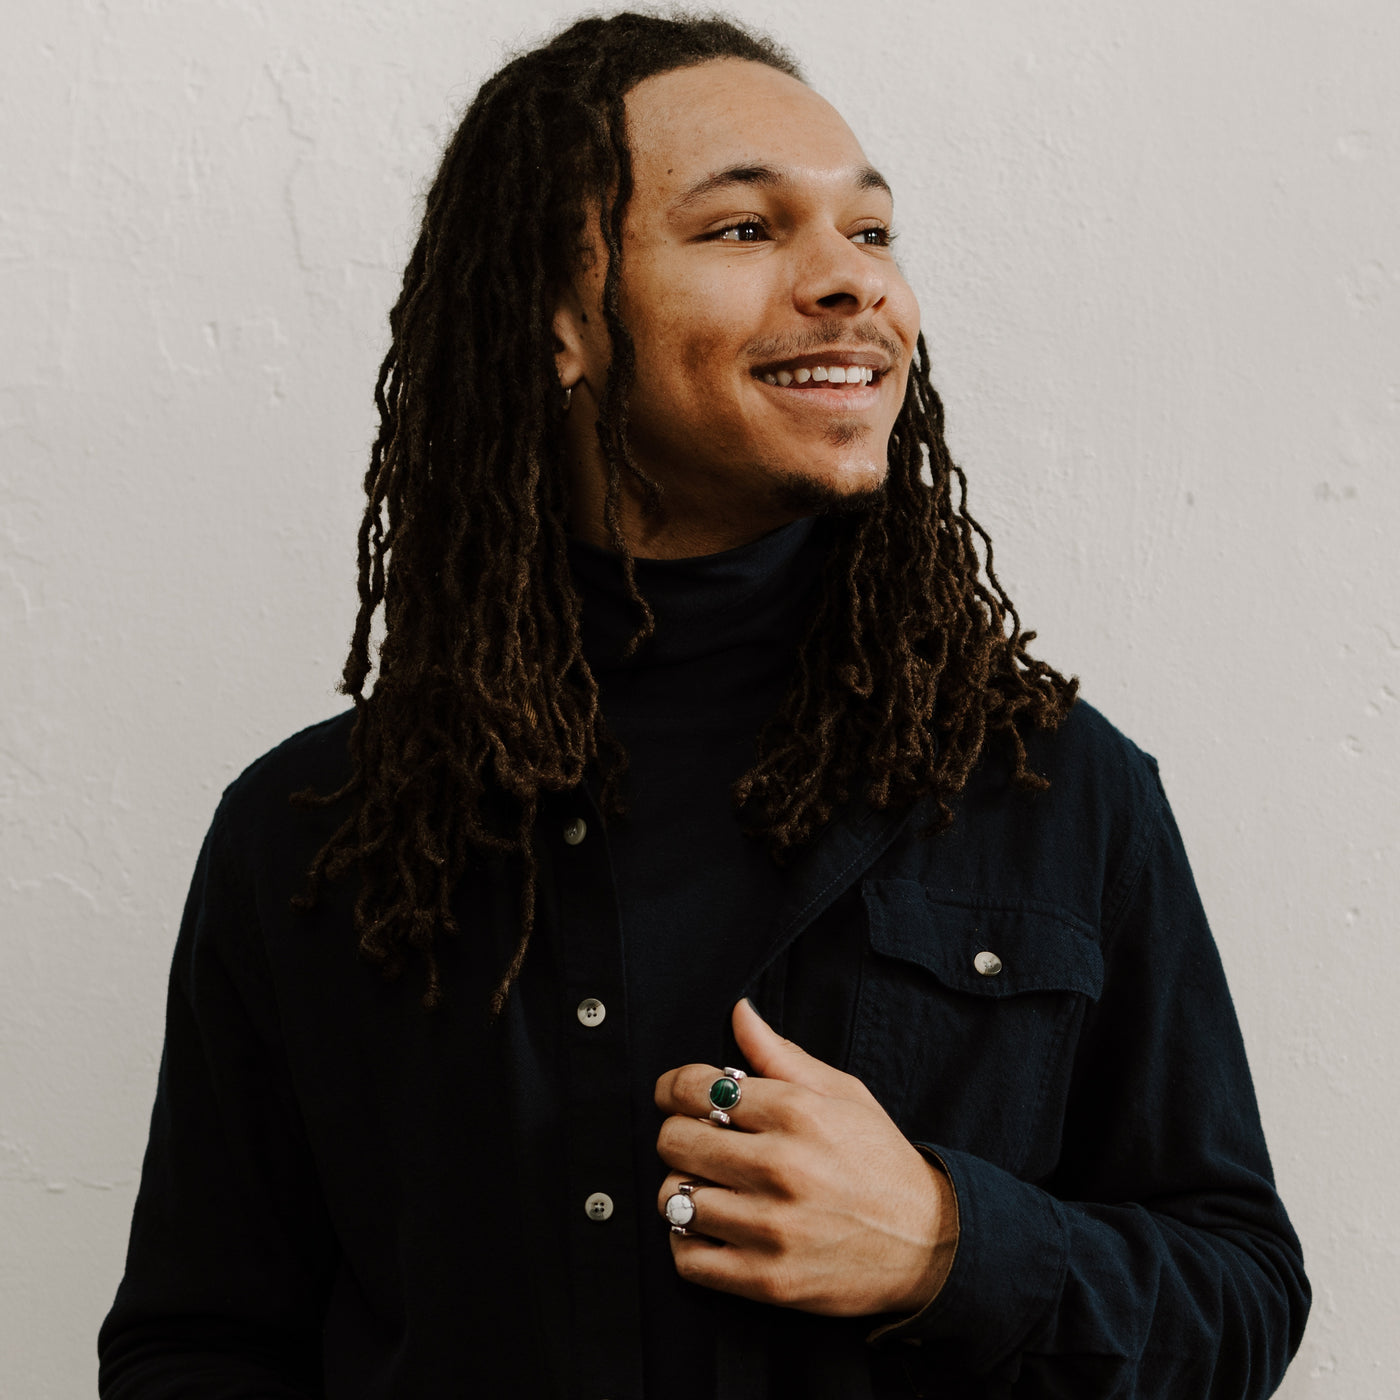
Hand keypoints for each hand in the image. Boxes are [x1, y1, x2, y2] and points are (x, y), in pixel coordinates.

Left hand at [653, 999, 957, 1316]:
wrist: (927, 1242)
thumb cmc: (877, 1159)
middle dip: (679, 1134)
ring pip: (673, 1197)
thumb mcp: (840, 1092)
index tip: (676, 1096)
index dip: (675, 1088)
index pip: (695, 1088)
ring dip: (682, 1187)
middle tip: (699, 1139)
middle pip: (675, 1140)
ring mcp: (771, 1228)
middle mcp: (780, 1168)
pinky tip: (711, 1224)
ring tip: (710, 1183)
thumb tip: (739, 1012)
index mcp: (797, 1112)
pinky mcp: (767, 1279)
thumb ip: (780, 1053)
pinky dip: (686, 1239)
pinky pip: (686, 1256)